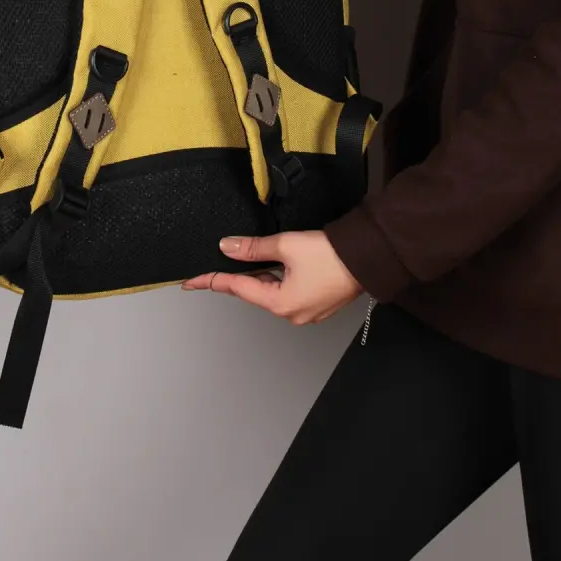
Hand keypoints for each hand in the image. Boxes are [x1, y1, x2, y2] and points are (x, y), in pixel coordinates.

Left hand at [182, 230, 364, 324]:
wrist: (367, 258)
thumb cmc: (330, 255)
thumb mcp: (285, 245)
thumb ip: (253, 248)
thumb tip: (228, 248)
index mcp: (280, 303)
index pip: (237, 288)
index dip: (213, 281)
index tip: (192, 282)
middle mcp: (292, 314)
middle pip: (255, 291)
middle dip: (243, 274)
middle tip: (227, 257)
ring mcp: (306, 312)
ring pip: (273, 291)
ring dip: (263, 274)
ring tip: (263, 255)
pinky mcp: (318, 304)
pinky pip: (289, 292)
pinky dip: (280, 278)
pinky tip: (280, 264)